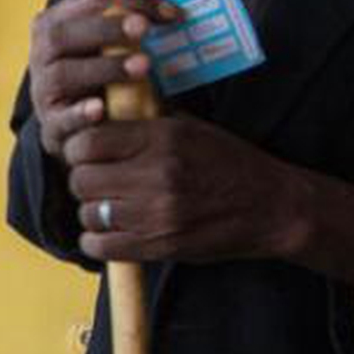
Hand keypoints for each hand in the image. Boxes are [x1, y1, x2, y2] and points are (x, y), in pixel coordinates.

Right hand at [28, 0, 180, 156]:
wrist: (75, 125)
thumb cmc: (97, 75)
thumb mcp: (106, 46)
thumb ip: (126, 27)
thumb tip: (174, 13)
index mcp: (55, 24)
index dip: (132, 0)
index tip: (172, 13)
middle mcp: (42, 54)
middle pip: (62, 34)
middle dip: (106, 28)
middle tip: (144, 28)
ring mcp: (44, 91)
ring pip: (63, 74)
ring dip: (105, 67)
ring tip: (143, 66)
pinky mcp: (52, 127)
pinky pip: (62, 120)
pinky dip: (80, 113)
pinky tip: (101, 108)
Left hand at [64, 113, 303, 264]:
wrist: (274, 208)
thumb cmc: (232, 164)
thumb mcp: (192, 128)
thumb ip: (148, 120)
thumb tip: (105, 106)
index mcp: (162, 140)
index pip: (88, 142)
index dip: (79, 147)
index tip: (87, 151)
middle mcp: (156, 176)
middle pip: (82, 178)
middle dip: (83, 178)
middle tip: (97, 179)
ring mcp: (157, 214)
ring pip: (88, 213)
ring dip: (92, 210)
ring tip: (109, 205)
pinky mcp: (160, 246)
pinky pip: (100, 246)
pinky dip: (97, 241)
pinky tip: (109, 232)